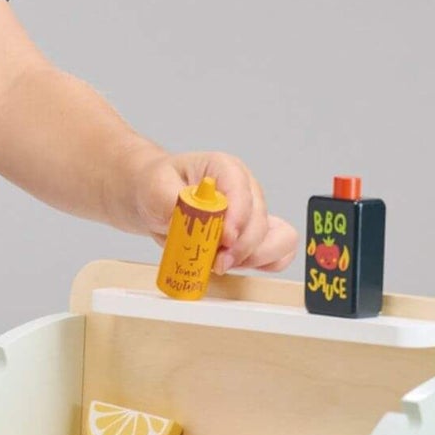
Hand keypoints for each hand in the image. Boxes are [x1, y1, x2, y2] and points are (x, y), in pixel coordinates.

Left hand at [130, 149, 297, 273]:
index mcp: (225, 169)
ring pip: (279, 239)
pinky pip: (278, 254)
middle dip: (241, 247)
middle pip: (261, 221)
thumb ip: (172, 202)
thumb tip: (192, 221)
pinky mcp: (254, 237)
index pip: (242, 190)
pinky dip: (262, 264)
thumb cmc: (158, 187)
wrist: (156, 200)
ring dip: (252, 258)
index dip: (237, 217)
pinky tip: (236, 265)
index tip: (224, 239)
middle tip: (215, 261)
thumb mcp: (155, 188)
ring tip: (221, 263)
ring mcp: (254, 214)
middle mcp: (246, 190)